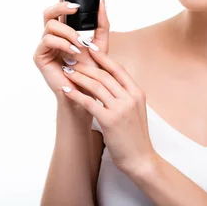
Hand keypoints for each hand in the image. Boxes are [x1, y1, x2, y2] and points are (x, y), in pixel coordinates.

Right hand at [33, 0, 109, 105]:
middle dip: (61, 6)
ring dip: (68, 32)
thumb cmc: (91, 70)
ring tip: (80, 44)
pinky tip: (73, 51)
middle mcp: (53, 35)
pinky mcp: (40, 56)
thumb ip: (101, 23)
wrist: (87, 93)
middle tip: (76, 8)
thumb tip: (102, 0)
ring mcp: (45, 45)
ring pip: (50, 25)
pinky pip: (47, 40)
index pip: (61, 7)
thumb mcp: (101, 43)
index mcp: (65, 30)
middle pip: (49, 11)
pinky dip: (62, 43)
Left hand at [59, 37, 156, 175]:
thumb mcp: (136, 110)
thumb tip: (110, 83)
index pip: (118, 69)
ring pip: (96, 85)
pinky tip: (66, 89)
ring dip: (79, 77)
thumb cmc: (135, 137)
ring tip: (67, 72)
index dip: (103, 57)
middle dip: (86, 66)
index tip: (90, 49)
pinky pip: (89, 102)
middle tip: (72, 61)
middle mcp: (130, 98)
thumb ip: (125, 95)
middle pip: (105, 75)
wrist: (141, 159)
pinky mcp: (109, 120)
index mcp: (137, 93)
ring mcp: (120, 108)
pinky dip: (75, 94)